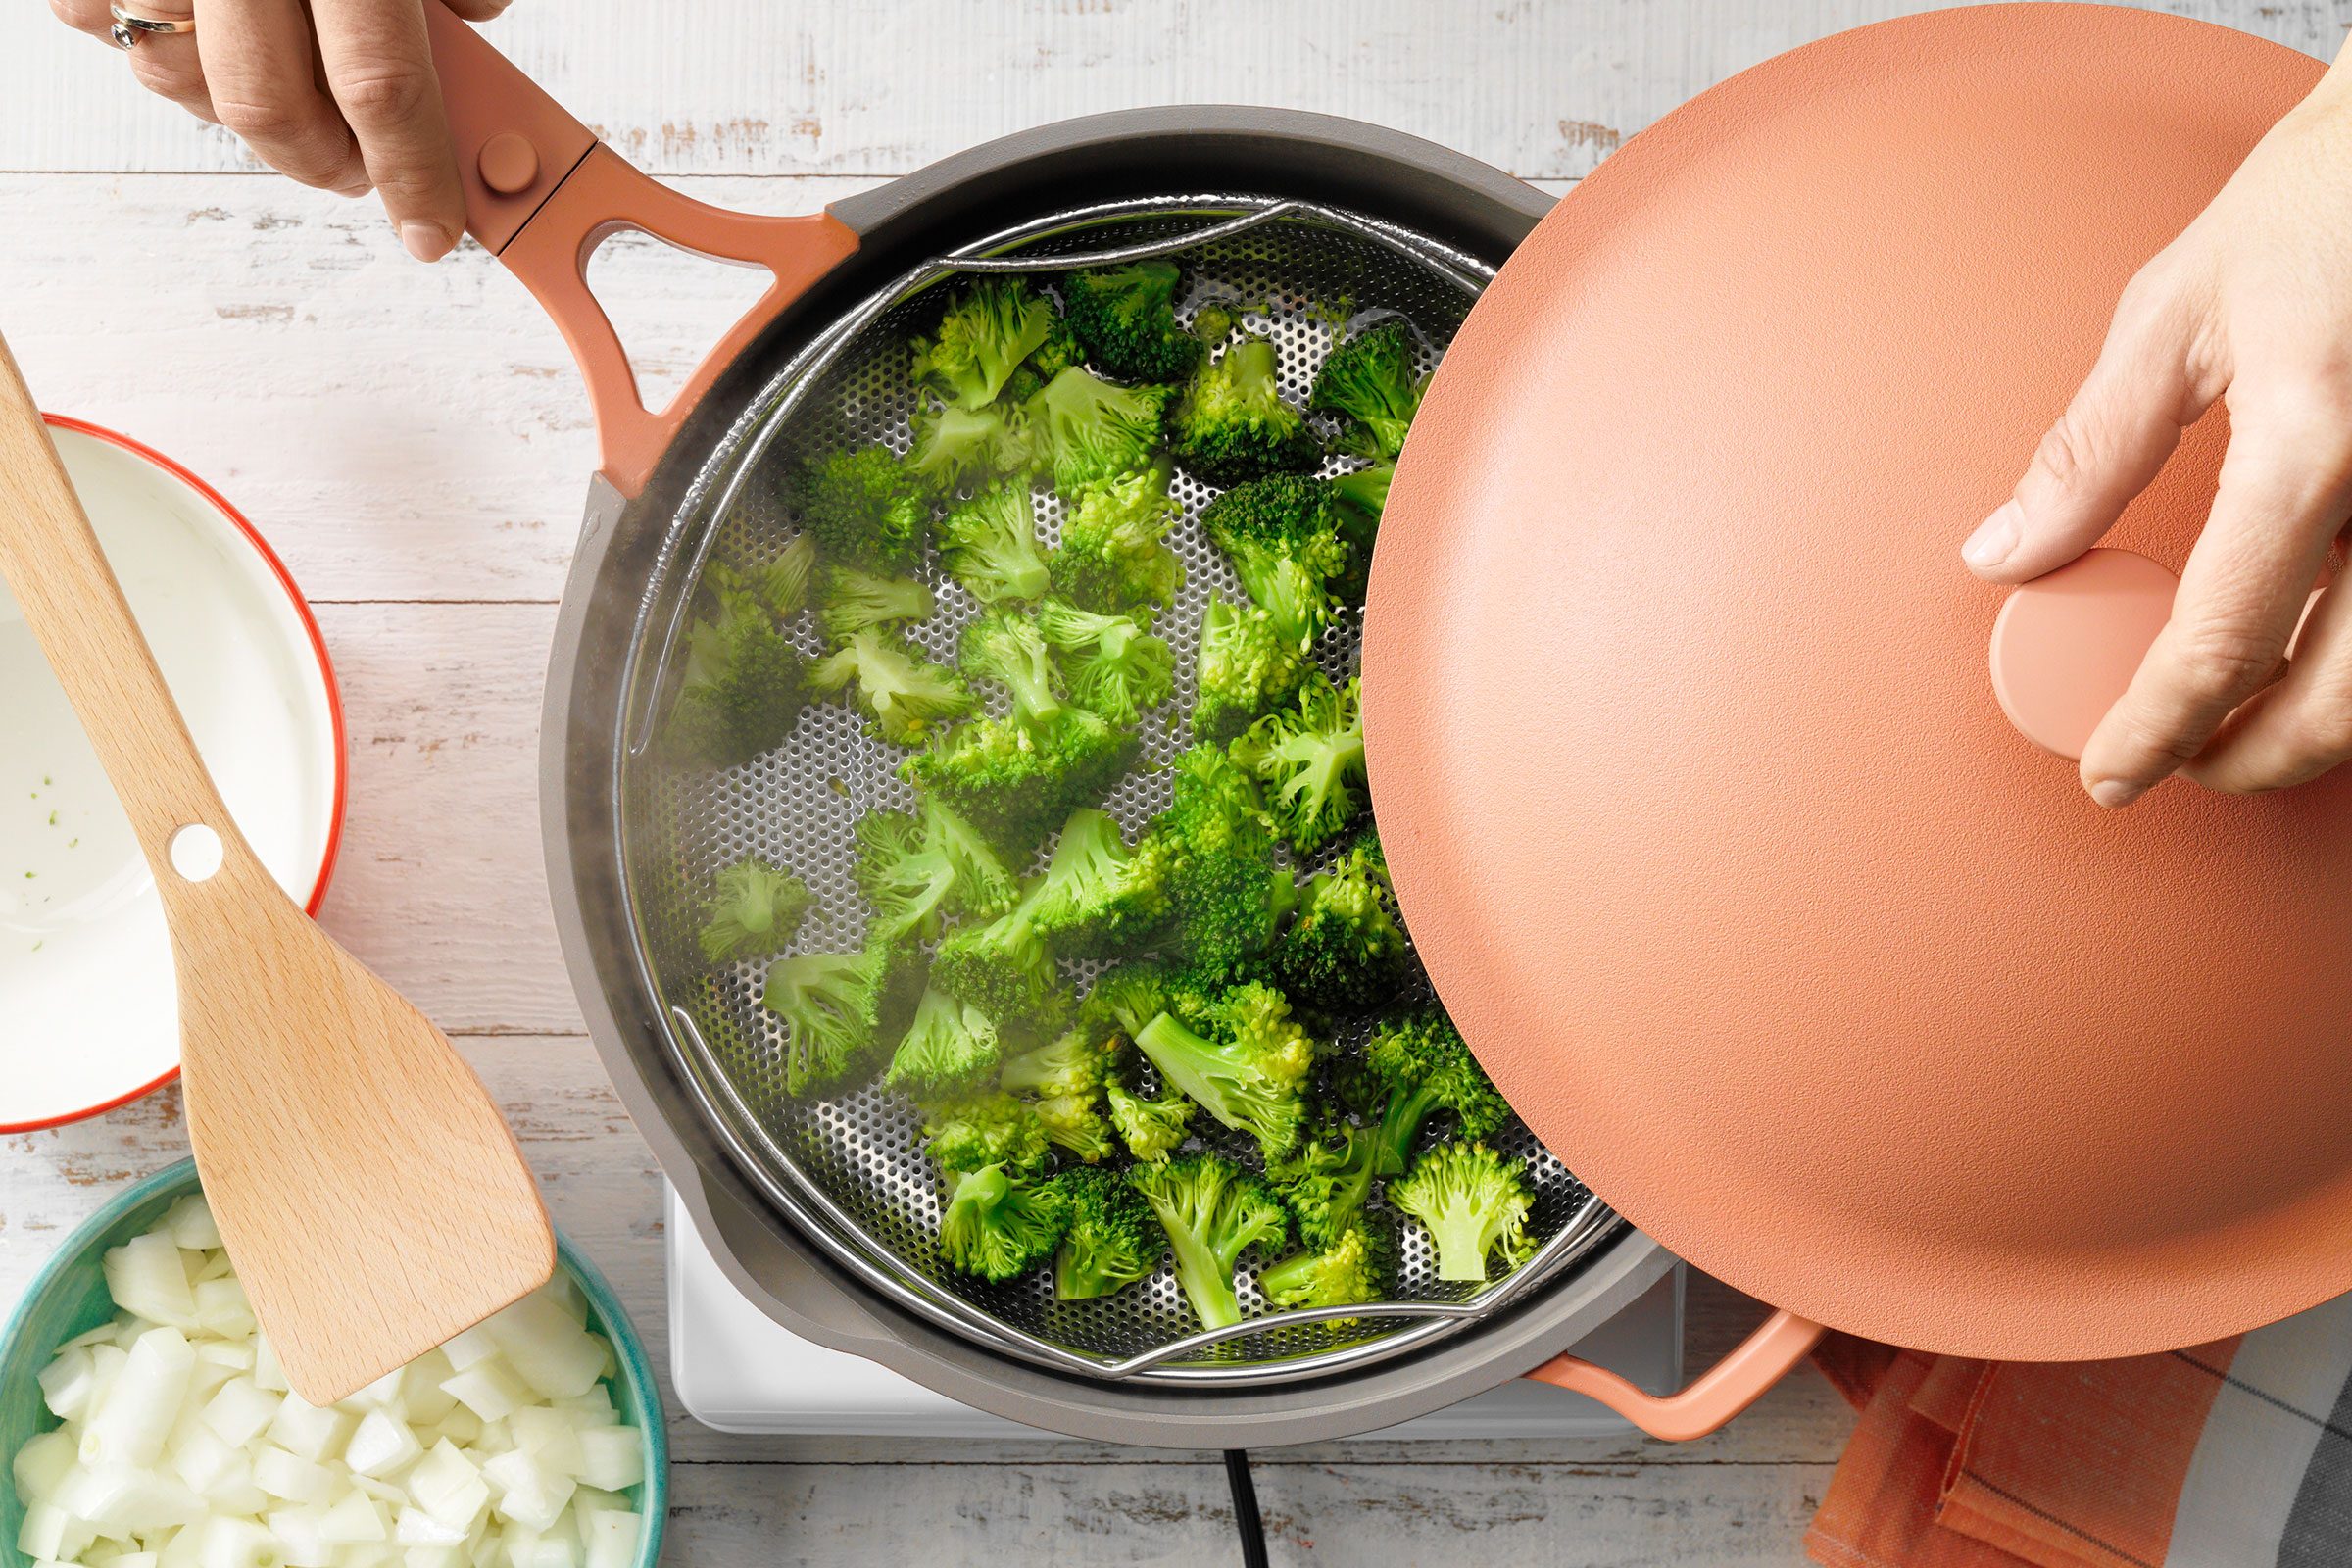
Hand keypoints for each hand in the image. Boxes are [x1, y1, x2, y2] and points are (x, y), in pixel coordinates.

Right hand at [51, 0, 510, 260]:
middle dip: (326, 163)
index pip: (382, 90)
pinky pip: (96, 21)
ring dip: (236, 106)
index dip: (414, 177)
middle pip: (271, 109)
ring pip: (176, 76)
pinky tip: (199, 31)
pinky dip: (151, 42)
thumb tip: (477, 20)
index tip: (434, 233)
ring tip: (287, 86)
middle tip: (362, 170)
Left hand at [1962, 62, 2351, 807]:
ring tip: (2238, 731)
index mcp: (2310, 440)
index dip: (2159, 726)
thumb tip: (2003, 554)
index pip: (2222, 636)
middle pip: (2343, 693)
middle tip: (2181, 767)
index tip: (2109, 774)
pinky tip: (2312, 661)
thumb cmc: (2316, 202)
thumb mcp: (2173, 314)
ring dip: (2321, 727)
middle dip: (2257, 758)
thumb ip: (2090, 451)